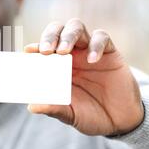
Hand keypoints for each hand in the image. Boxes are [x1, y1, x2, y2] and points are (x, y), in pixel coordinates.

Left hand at [24, 18, 143, 135]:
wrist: (120, 121)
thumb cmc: (90, 115)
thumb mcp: (70, 115)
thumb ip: (54, 109)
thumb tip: (32, 107)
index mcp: (57, 66)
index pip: (43, 48)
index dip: (35, 46)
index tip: (28, 51)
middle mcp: (71, 54)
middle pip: (58, 30)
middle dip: (50, 35)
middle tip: (46, 50)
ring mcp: (89, 51)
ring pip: (77, 27)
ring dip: (68, 35)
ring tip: (63, 50)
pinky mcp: (110, 52)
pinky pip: (102, 38)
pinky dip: (96, 44)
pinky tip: (92, 59)